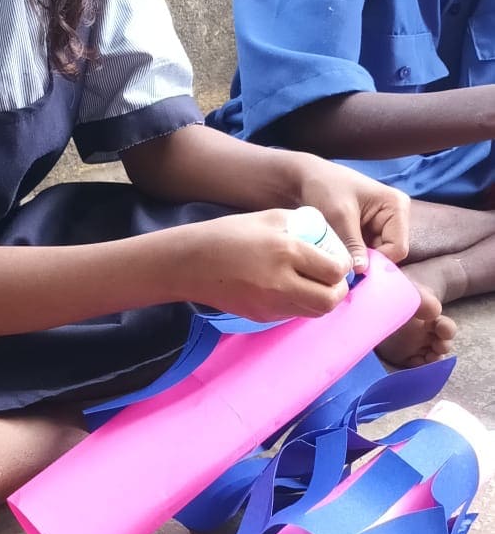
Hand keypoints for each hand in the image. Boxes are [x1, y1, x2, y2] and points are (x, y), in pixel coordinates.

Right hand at [180, 210, 350, 321]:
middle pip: (331, 300)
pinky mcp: (261, 317)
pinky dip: (299, 303)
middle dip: (337, 289)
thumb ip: (304, 228)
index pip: (335, 270)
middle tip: (330, 278)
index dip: (341, 266)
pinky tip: (288, 288)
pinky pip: (293, 314)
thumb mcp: (270, 217)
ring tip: (311, 283)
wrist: (191, 263)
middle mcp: (282, 282)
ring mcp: (271, 304)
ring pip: (314, 312)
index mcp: (286, 251)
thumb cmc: (230, 234)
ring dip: (320, 299)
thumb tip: (329, 242)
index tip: (335, 260)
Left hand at [294, 155, 409, 270]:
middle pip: (390, 253)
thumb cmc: (325, 187)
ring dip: (359, 259)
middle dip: (368, 261)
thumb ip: (352, 244)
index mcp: (396, 206)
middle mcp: (395, 216)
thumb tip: (361, 272)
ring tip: (338, 257)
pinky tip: (339, 254)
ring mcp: (383, 223)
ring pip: (377, 255)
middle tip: (344, 266)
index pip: (398, 248)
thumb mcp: (339, 216)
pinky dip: (354, 255)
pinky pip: (367, 251)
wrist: (307, 176)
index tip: (352, 268)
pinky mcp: (370, 230)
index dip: (378, 262)